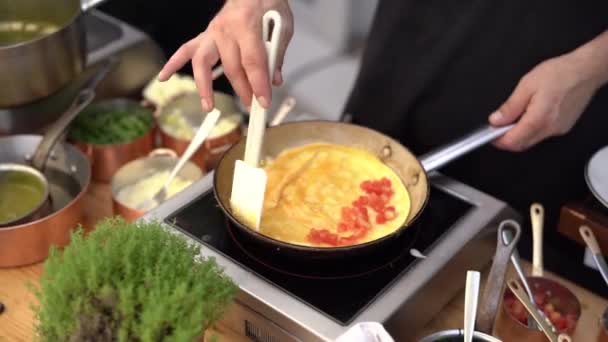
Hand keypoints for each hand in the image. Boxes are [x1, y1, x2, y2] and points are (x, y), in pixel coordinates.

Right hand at [157, 0, 292, 111]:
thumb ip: (277, 53)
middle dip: (242, 90)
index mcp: (246, 24)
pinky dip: (173, 63)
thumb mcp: (283, 25)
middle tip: (253, 107)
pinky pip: (186, 49)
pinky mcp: (206, 35)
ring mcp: (212, 32)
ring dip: (204, 86)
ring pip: (203, 62)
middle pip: (231, 67)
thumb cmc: (268, 3)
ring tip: (208, 106)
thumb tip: (274, 80)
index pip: (252, 61)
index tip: (264, 101)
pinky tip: (164, 77)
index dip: (258, 83)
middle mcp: (225, 28)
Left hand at [489, 52, 601, 151]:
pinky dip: (530, 129)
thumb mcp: (527, 85)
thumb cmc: (560, 73)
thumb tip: (496, 120)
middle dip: (506, 139)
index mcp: (539, 119)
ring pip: (531, 140)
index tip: (489, 134)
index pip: (512, 141)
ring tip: (514, 116)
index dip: (497, 140)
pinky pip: (541, 134)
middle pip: (521, 144)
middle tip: (498, 126)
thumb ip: (510, 107)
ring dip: (518, 134)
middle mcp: (550, 128)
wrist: (586, 70)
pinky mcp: (563, 127)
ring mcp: (558, 130)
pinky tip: (530, 114)